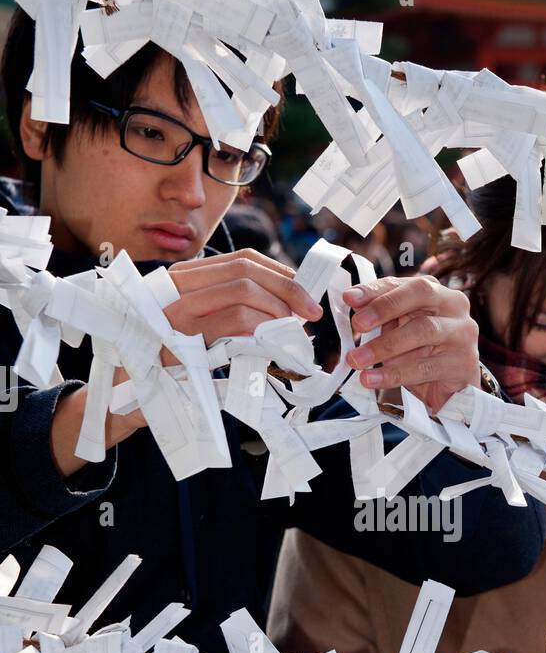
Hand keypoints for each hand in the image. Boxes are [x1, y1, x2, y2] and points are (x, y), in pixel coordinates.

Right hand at [160, 249, 322, 367]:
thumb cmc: (167, 361)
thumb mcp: (194, 326)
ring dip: (277, 309)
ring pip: (243, 290)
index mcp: (184, 277)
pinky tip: (272, 342)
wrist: (127, 392)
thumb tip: (282, 305)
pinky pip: (234, 320)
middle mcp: (178, 284)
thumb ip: (226, 309)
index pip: (242, 260)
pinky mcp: (182, 335)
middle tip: (311, 312)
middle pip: (246, 269)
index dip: (279, 274)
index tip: (303, 294)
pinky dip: (262, 328)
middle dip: (287, 288)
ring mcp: (177, 308)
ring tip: (291, 330)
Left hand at [343, 273, 480, 414]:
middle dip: (385, 308)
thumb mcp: (400, 329)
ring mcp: (463, 334)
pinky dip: (394, 374)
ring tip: (357, 359)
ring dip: (385, 345)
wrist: (452, 389)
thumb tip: (353, 299)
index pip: (406, 283)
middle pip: (421, 295)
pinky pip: (424, 367)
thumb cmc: (424, 353)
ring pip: (423, 331)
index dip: (377, 290)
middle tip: (356, 325)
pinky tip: (372, 379)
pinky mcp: (463, 363)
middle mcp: (455, 307)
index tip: (349, 298)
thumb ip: (381, 314)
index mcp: (438, 292)